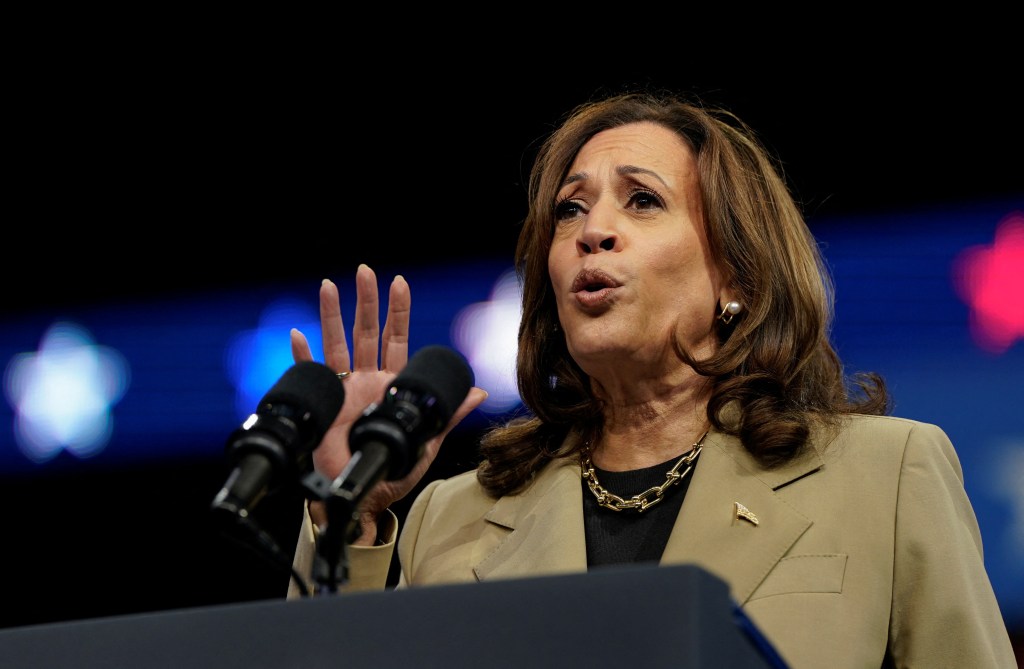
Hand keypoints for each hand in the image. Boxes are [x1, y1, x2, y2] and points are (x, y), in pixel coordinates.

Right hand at [290, 264, 487, 543]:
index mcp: (392, 383)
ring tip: (329, 285)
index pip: (395, 338)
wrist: (366, 492)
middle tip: (365, 270)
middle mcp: (367, 379)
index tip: (399, 282)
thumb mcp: (428, 440)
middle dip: (365, 300)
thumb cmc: (397, 469)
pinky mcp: (326, 402)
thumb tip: (479, 392)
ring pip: (337, 343)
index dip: (398, 312)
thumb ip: (449, 414)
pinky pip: (311, 373)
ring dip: (332, 315)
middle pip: (365, 331)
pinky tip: (298, 335)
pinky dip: (303, 355)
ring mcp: (344, 388)